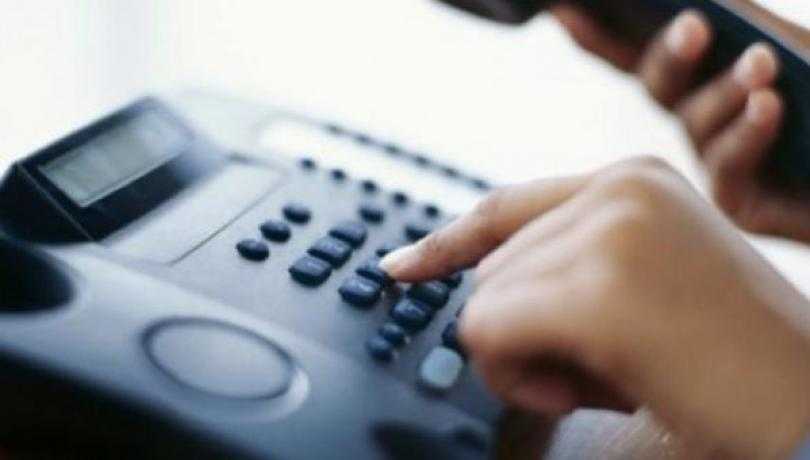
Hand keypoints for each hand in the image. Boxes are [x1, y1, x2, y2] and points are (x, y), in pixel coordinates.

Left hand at [381, 157, 809, 458]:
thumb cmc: (735, 358)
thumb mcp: (656, 278)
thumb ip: (577, 260)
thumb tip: (490, 279)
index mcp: (633, 181)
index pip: (505, 206)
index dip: (447, 240)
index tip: (403, 266)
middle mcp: (618, 191)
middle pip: (492, 267)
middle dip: (525, 331)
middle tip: (600, 367)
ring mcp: (609, 234)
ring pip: (484, 301)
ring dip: (530, 359)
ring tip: (611, 375)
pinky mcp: (598, 291)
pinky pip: (488, 332)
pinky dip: (520, 377)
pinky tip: (589, 390)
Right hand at [552, 1, 809, 241]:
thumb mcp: (788, 45)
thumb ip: (739, 21)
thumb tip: (698, 7)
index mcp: (708, 76)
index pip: (639, 52)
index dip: (599, 36)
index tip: (564, 10)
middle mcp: (705, 117)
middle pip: (658, 83)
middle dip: (670, 55)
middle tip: (695, 25)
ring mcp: (717, 161)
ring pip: (695, 121)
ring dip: (725, 89)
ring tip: (762, 64)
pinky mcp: (737, 203)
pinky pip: (727, 164)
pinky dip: (746, 131)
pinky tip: (769, 106)